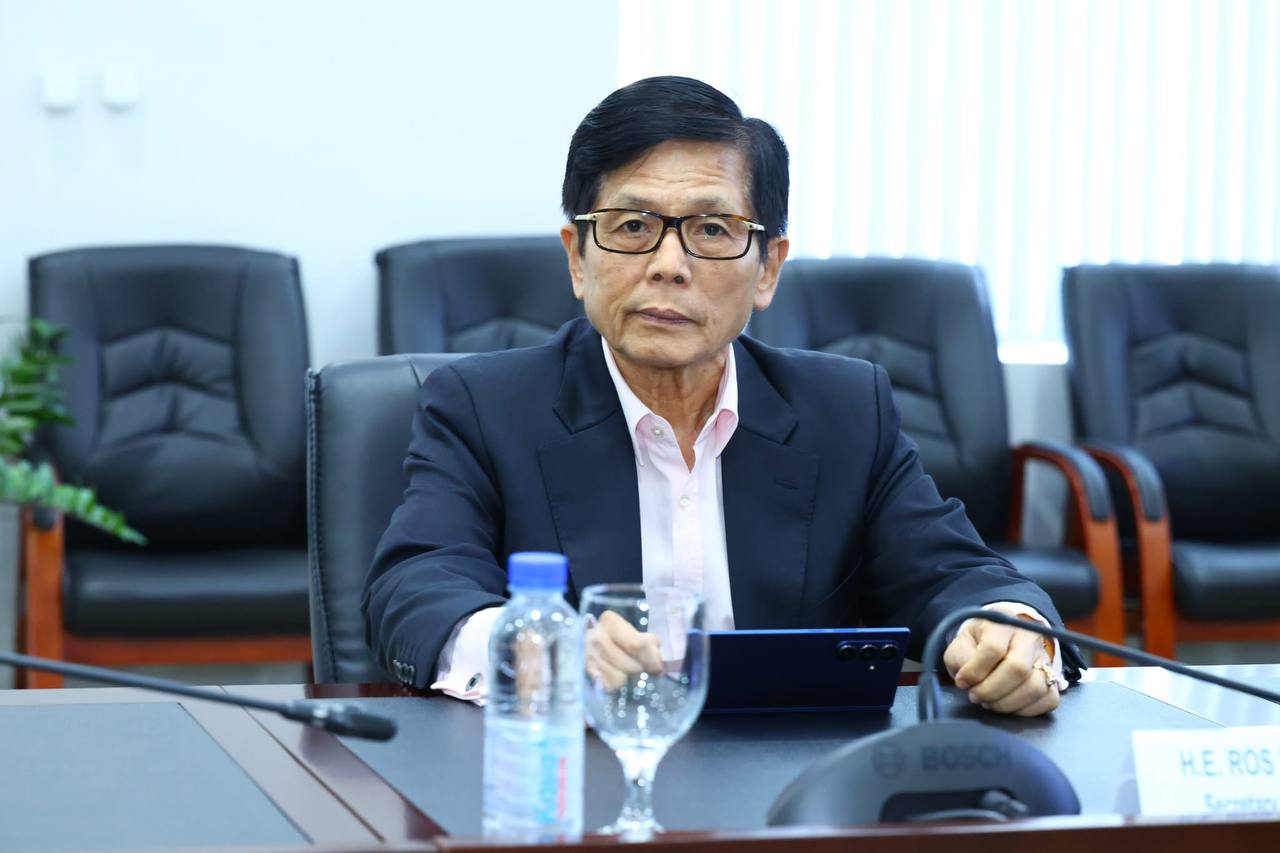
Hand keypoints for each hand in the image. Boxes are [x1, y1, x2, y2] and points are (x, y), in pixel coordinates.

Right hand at [585, 610, 663, 690]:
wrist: (586, 642)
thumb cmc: (615, 636)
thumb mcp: (632, 632)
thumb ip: (647, 642)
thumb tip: (658, 659)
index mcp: (610, 622)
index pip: (637, 645)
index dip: (651, 659)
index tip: (658, 667)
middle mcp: (596, 637)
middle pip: (631, 665)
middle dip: (640, 668)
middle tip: (640, 665)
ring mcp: (587, 655)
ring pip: (620, 679)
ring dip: (627, 676)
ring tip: (624, 668)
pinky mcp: (584, 672)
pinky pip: (609, 686)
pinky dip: (615, 682)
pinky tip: (613, 673)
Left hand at [942, 604, 1059, 716]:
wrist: (996, 644)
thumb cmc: (975, 645)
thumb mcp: (960, 645)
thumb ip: (960, 660)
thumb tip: (967, 680)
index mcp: (1002, 622)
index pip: (993, 648)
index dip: (975, 671)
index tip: (962, 682)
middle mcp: (1028, 636)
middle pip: (1018, 668)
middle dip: (991, 690)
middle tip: (976, 696)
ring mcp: (1045, 657)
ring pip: (1035, 687)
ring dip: (1007, 703)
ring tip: (990, 702)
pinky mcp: (1054, 677)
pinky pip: (1049, 699)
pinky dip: (1026, 710)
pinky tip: (1008, 705)